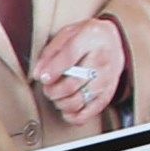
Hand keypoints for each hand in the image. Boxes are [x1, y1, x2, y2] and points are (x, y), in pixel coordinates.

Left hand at [25, 11, 128, 129]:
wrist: (111, 39)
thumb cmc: (85, 37)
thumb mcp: (66, 34)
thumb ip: (50, 53)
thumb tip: (39, 73)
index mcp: (90, 38)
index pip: (70, 56)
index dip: (54, 70)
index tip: (43, 78)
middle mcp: (102, 58)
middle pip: (75, 82)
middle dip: (54, 90)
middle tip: (47, 89)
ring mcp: (108, 76)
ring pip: (83, 98)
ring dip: (63, 103)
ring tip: (56, 97)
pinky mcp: (110, 90)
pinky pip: (94, 109)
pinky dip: (78, 115)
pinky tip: (67, 112)